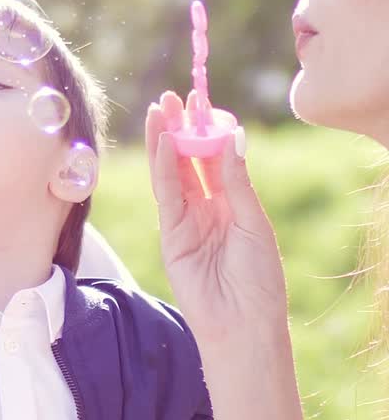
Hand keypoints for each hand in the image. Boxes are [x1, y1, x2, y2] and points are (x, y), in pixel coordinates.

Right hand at [146, 92, 286, 344]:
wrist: (244, 323)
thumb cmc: (259, 278)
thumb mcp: (253, 222)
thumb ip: (236, 181)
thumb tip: (229, 137)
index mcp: (232, 203)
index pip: (214, 158)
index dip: (206, 129)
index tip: (200, 100)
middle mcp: (207, 208)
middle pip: (188, 160)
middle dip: (179, 128)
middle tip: (172, 97)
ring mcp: (186, 222)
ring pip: (171, 173)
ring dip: (165, 141)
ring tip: (160, 110)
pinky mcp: (171, 236)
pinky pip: (166, 197)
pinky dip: (163, 170)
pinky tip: (163, 145)